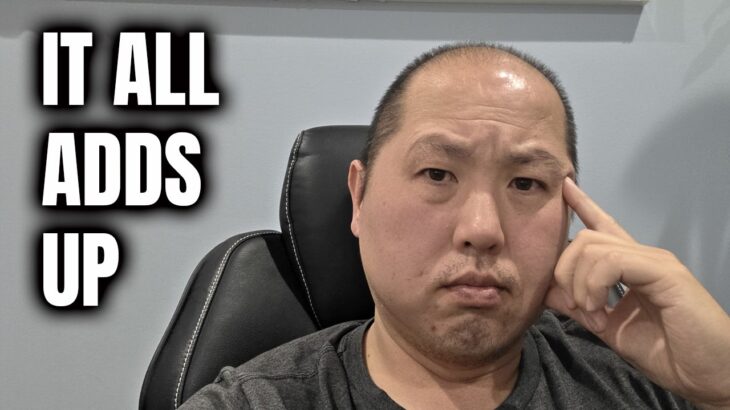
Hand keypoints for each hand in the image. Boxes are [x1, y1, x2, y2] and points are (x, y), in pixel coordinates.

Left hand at [544, 177, 729, 407]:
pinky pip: (612, 262)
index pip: (603, 226)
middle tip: (579, 309)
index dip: (582, 205)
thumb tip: (548, 290)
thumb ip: (581, 306)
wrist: (708, 375)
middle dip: (565, 273)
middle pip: (584, 239)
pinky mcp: (664, 271)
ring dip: (580, 285)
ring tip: (594, 316)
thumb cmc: (668, 353)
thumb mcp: (610, 327)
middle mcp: (642, 257)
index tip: (564, 187)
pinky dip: (594, 286)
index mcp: (631, 267)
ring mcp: (654, 261)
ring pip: (592, 248)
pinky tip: (600, 311)